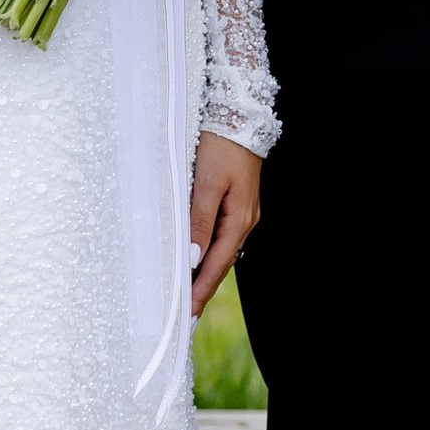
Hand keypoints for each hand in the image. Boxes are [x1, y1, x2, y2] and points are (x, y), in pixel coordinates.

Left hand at [190, 134, 260, 315]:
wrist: (239, 114)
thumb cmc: (220, 146)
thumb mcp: (205, 183)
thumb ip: (199, 221)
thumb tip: (192, 259)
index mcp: (239, 219)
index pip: (216, 265)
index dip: (200, 290)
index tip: (187, 315)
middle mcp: (245, 220)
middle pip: (220, 262)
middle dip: (203, 288)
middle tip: (185, 315)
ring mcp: (243, 211)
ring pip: (221, 249)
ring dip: (204, 271)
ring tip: (187, 293)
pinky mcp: (237, 202)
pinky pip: (220, 234)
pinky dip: (208, 251)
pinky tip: (197, 258)